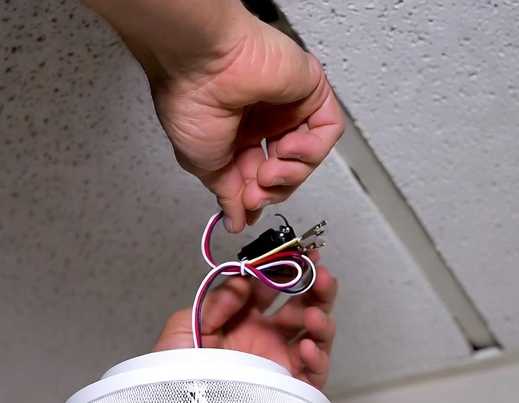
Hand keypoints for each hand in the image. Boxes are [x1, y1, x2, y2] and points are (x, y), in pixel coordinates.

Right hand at [150, 16, 344, 234]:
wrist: (203, 66)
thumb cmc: (191, 101)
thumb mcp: (206, 164)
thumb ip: (227, 194)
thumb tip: (235, 220)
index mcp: (236, 133)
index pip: (257, 174)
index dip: (256, 196)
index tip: (247, 209)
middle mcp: (263, 119)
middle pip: (286, 170)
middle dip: (273, 188)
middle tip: (256, 192)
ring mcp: (288, 105)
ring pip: (308, 156)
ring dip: (292, 173)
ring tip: (270, 170)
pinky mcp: (311, 90)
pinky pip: (327, 130)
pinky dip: (312, 149)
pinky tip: (288, 148)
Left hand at [151, 261, 338, 389]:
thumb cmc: (172, 372)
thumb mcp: (185, 326)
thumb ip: (215, 300)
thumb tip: (241, 280)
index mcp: (243, 319)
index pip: (273, 288)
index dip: (287, 269)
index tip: (297, 253)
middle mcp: (266, 338)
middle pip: (303, 306)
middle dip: (316, 287)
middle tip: (321, 273)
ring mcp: (280, 362)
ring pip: (316, 335)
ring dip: (320, 318)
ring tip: (313, 312)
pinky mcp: (289, 389)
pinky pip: (314, 372)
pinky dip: (318, 357)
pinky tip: (308, 346)